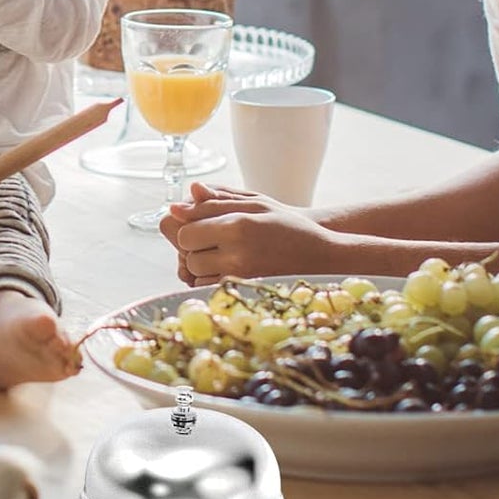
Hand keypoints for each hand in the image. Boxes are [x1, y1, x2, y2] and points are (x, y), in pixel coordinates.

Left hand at [160, 180, 340, 284]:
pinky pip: (211, 290)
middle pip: (189, 256)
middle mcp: (237, 254)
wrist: (323, 255)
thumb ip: (213, 203)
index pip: (185, 232)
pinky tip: (233, 270)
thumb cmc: (286, 224)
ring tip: (228, 255)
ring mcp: (243, 279)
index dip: (191, 229)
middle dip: (196, 248)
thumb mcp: (254, 203)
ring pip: (198, 276)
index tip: (207, 227)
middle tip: (218, 242)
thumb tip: (175, 207)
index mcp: (237, 225)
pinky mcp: (248, 294)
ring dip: (204, 266)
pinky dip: (214, 281)